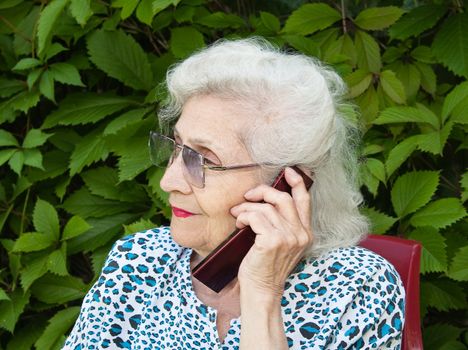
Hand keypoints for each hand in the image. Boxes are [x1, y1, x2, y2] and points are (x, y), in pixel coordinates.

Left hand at [230, 167, 312, 297]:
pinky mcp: (273, 241)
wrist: (261, 290)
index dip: (297, 182)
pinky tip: (239, 225)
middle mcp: (301, 234)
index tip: (287, 171)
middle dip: (262, 192)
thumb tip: (266, 199)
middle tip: (247, 196)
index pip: (305, 200)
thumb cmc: (266, 265)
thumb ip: (282, 223)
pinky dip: (244, 217)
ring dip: (247, 208)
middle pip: (282, 198)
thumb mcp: (281, 243)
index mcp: (305, 233)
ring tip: (238, 216)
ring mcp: (288, 238)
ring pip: (265, 207)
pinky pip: (255, 217)